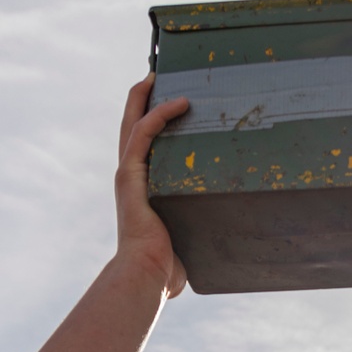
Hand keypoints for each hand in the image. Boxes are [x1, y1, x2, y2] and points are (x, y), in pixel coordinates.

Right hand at [114, 74, 188, 298]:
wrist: (146, 275)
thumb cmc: (165, 268)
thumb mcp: (185, 239)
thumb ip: (197, 232)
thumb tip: (223, 242)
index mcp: (139, 187)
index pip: (140, 144)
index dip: (147, 119)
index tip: (165, 100)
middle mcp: (130, 176)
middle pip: (130, 125)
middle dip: (141, 98)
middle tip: (156, 76)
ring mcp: (128, 173)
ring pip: (133, 122)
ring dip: (146, 97)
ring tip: (160, 77)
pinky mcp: (131, 175)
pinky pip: (144, 134)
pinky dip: (159, 114)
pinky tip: (178, 102)